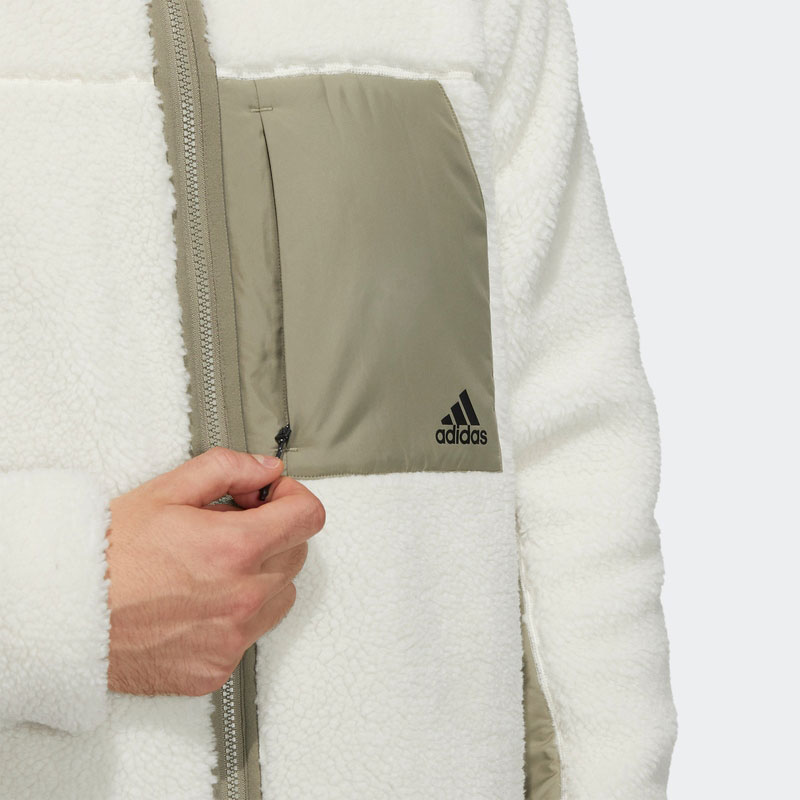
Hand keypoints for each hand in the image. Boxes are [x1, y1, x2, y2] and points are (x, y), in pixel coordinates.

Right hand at [105, 447, 325, 695]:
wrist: (66, 617)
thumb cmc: (108, 554)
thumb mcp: (166, 491)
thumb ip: (228, 469)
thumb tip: (267, 468)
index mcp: (235, 548)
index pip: (309, 517)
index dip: (293, 497)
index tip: (272, 497)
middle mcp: (243, 597)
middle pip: (297, 554)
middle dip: (275, 533)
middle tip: (234, 527)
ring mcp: (233, 637)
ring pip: (281, 596)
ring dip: (262, 575)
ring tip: (215, 567)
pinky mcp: (218, 668)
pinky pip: (252, 634)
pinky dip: (238, 615)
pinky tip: (200, 602)